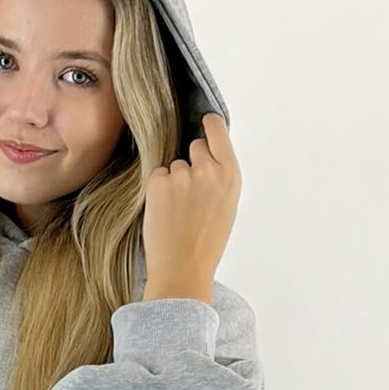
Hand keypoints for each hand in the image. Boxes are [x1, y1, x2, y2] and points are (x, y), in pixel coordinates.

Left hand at [141, 113, 241, 301]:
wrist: (183, 268)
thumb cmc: (206, 242)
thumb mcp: (227, 205)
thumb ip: (220, 177)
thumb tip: (207, 155)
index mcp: (231, 175)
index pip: (218, 132)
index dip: (210, 126)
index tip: (205, 121)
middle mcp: (208, 170)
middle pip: (195, 147)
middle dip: (191, 162)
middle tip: (190, 195)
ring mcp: (182, 175)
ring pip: (174, 165)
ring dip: (173, 181)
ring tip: (178, 211)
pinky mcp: (158, 183)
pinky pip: (157, 176)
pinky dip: (158, 190)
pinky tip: (165, 211)